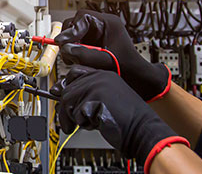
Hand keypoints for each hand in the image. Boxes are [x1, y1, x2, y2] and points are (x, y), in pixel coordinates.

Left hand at [50, 65, 188, 169]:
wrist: (142, 129)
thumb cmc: (127, 119)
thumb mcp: (104, 101)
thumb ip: (86, 94)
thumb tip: (59, 93)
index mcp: (105, 74)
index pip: (74, 73)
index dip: (66, 87)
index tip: (62, 98)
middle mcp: (101, 76)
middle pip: (67, 88)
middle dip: (67, 109)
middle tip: (73, 121)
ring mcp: (98, 85)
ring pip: (68, 100)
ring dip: (75, 117)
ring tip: (91, 122)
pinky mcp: (96, 97)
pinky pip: (76, 112)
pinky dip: (83, 123)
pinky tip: (98, 124)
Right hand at [54, 10, 170, 101]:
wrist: (136, 77)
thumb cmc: (128, 67)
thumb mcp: (105, 60)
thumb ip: (85, 54)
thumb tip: (66, 49)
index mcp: (109, 23)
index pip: (82, 18)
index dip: (71, 29)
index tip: (63, 42)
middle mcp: (102, 26)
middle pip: (76, 24)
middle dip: (69, 39)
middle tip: (68, 53)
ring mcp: (97, 34)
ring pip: (75, 35)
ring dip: (71, 47)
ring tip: (74, 60)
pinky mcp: (93, 44)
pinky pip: (78, 44)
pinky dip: (75, 52)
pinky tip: (79, 61)